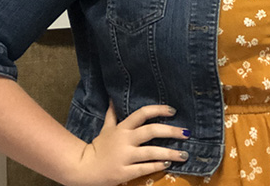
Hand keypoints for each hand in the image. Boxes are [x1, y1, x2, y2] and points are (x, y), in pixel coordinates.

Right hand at [68, 103, 189, 185]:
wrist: (83, 168)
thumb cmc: (98, 147)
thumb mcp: (106, 128)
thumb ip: (112, 114)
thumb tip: (113, 97)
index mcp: (122, 129)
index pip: (142, 114)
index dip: (158, 110)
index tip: (173, 110)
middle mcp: (125, 140)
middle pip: (150, 131)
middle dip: (170, 131)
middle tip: (186, 132)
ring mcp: (125, 157)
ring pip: (151, 152)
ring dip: (169, 153)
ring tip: (184, 154)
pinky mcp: (123, 172)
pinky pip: (144, 168)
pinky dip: (156, 166)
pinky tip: (167, 164)